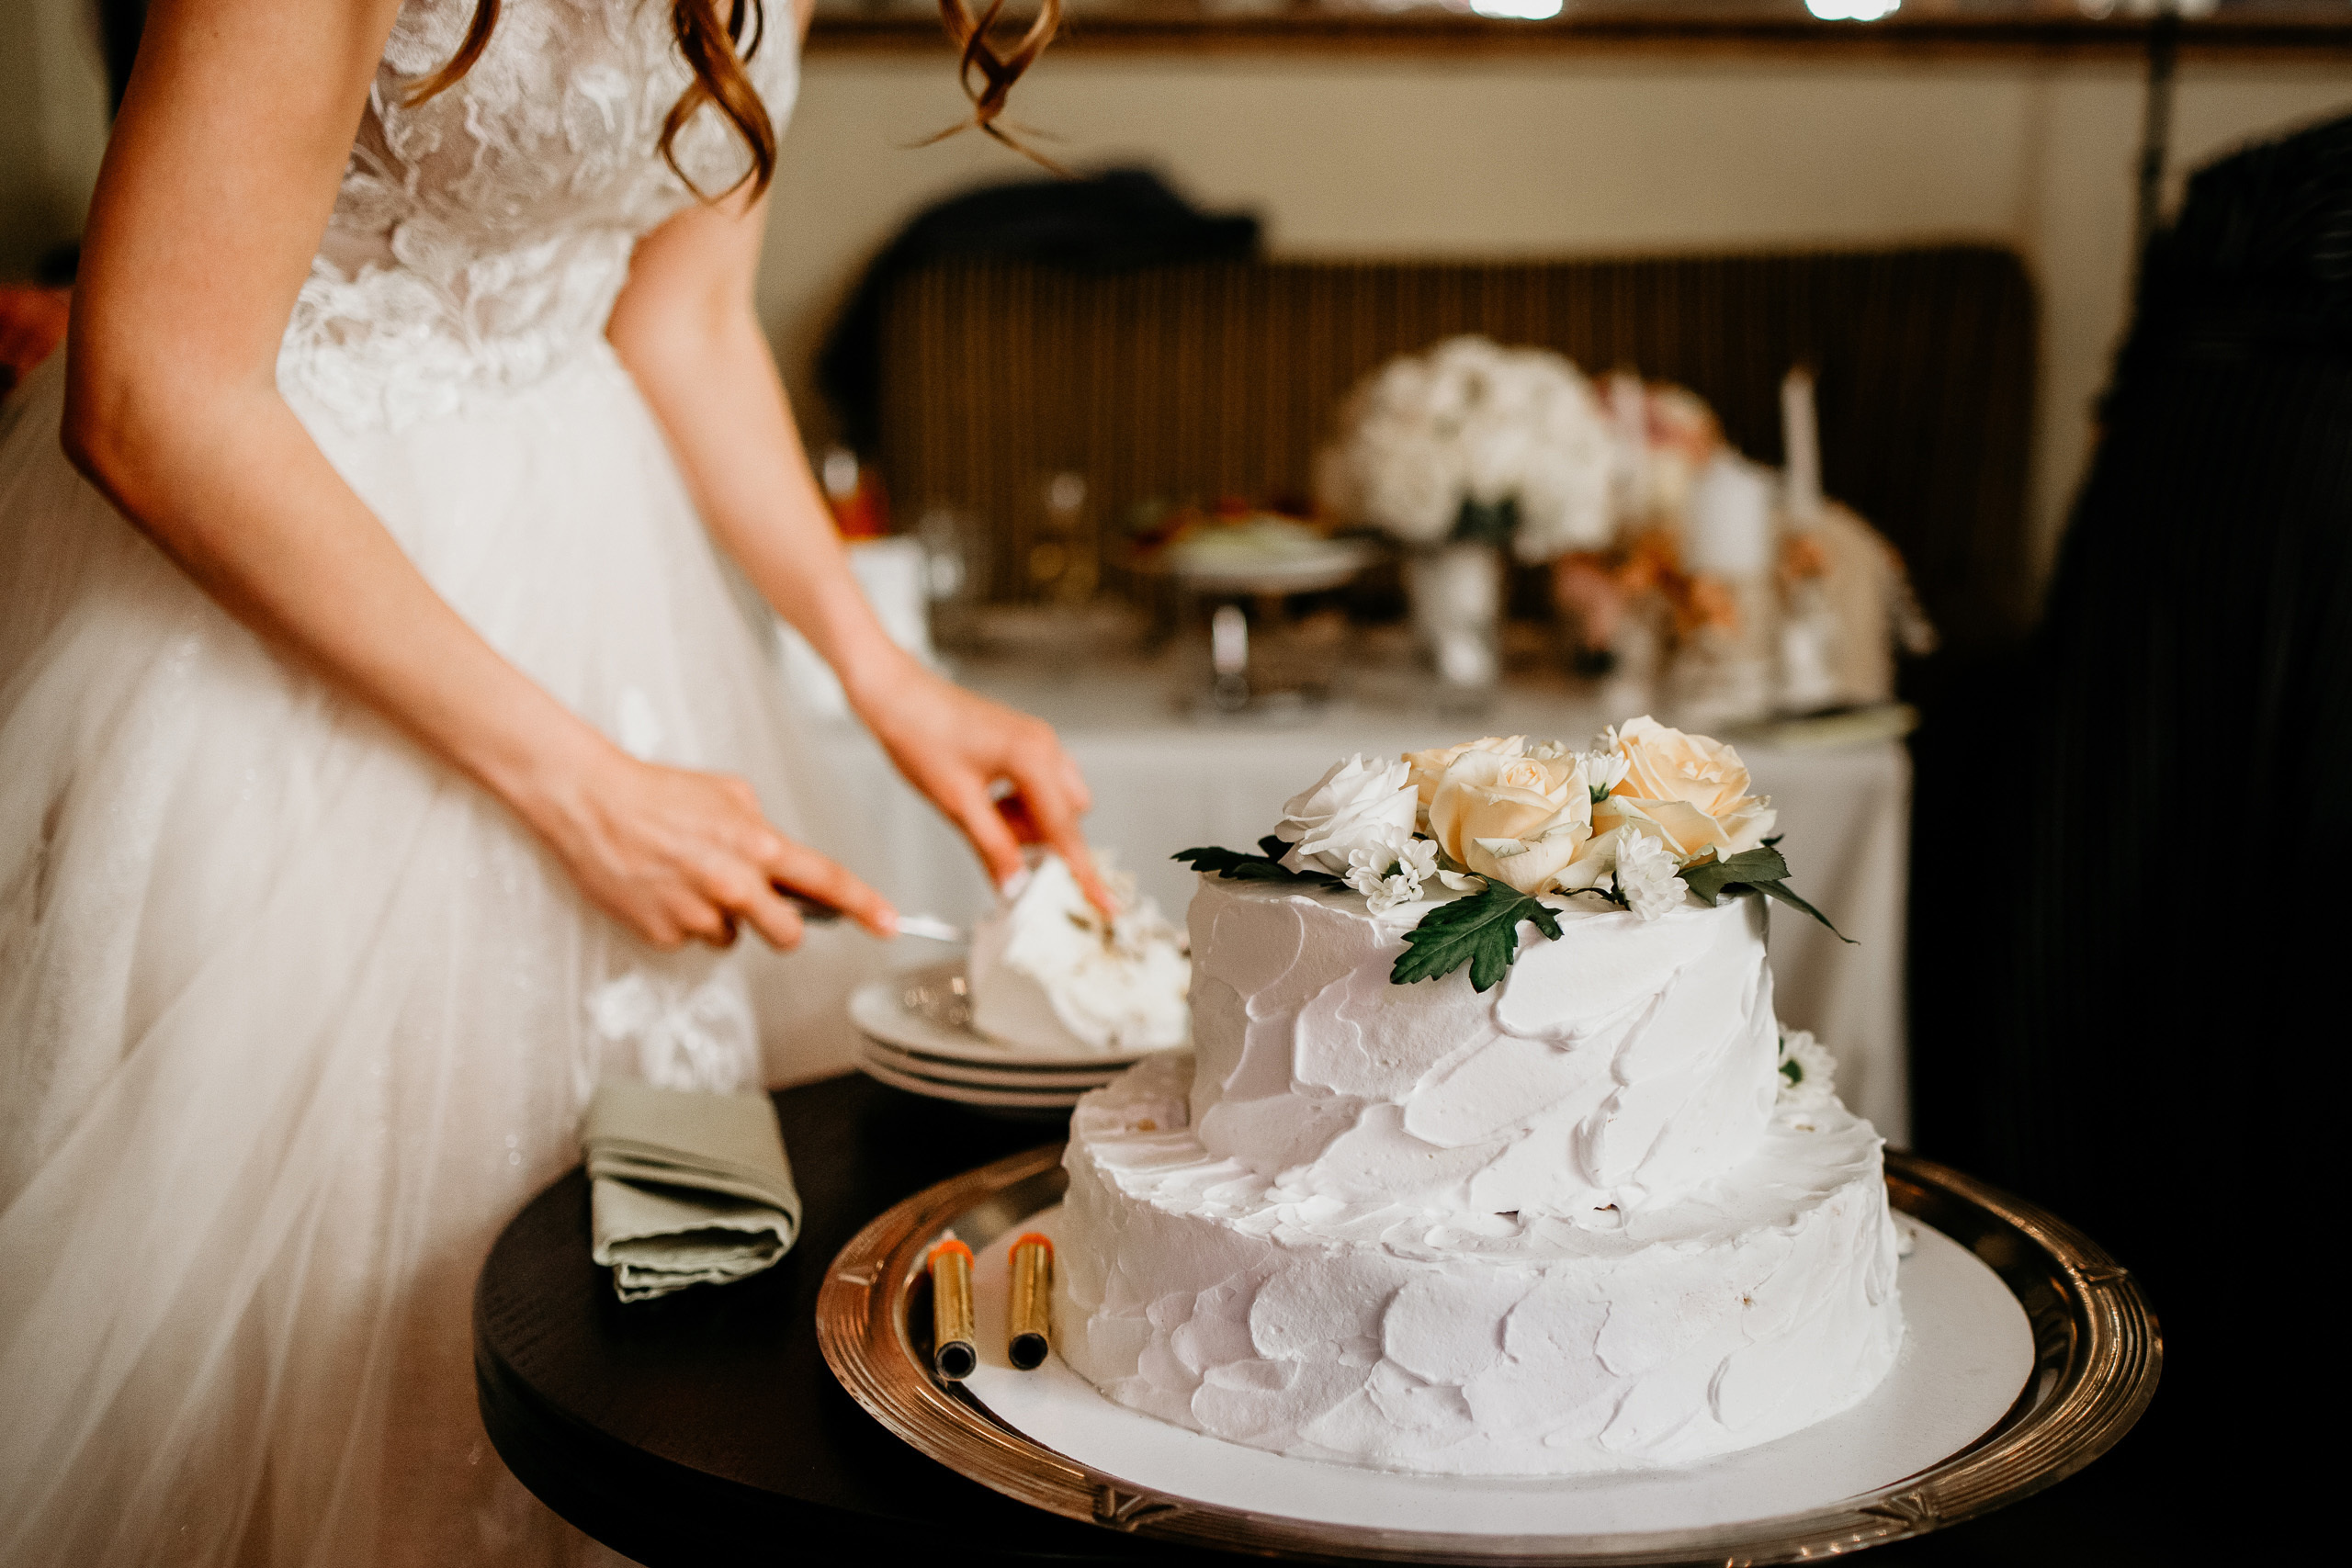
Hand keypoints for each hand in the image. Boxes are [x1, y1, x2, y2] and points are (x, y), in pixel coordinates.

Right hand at [524, 741, 894, 949]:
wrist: (591, 803)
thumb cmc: (657, 792)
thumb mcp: (729, 794)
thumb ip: (764, 830)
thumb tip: (783, 858)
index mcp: (757, 845)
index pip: (827, 881)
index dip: (865, 906)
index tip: (890, 924)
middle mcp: (734, 884)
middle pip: (787, 934)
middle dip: (782, 926)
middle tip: (760, 905)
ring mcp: (698, 914)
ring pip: (732, 938)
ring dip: (722, 918)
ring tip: (688, 878)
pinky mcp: (665, 934)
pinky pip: (690, 940)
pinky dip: (682, 922)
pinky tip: (662, 889)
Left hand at [851, 656, 1112, 913]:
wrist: (897, 695)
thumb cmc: (919, 734)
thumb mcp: (957, 804)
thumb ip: (993, 848)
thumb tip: (1015, 885)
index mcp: (1033, 758)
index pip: (1065, 830)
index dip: (1083, 872)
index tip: (1103, 903)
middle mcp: (1045, 746)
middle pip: (1067, 817)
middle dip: (1037, 838)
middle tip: (997, 839)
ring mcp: (1037, 742)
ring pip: (1054, 803)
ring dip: (1026, 821)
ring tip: (981, 811)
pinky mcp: (1025, 743)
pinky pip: (1039, 787)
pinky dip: (1019, 804)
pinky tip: (985, 797)